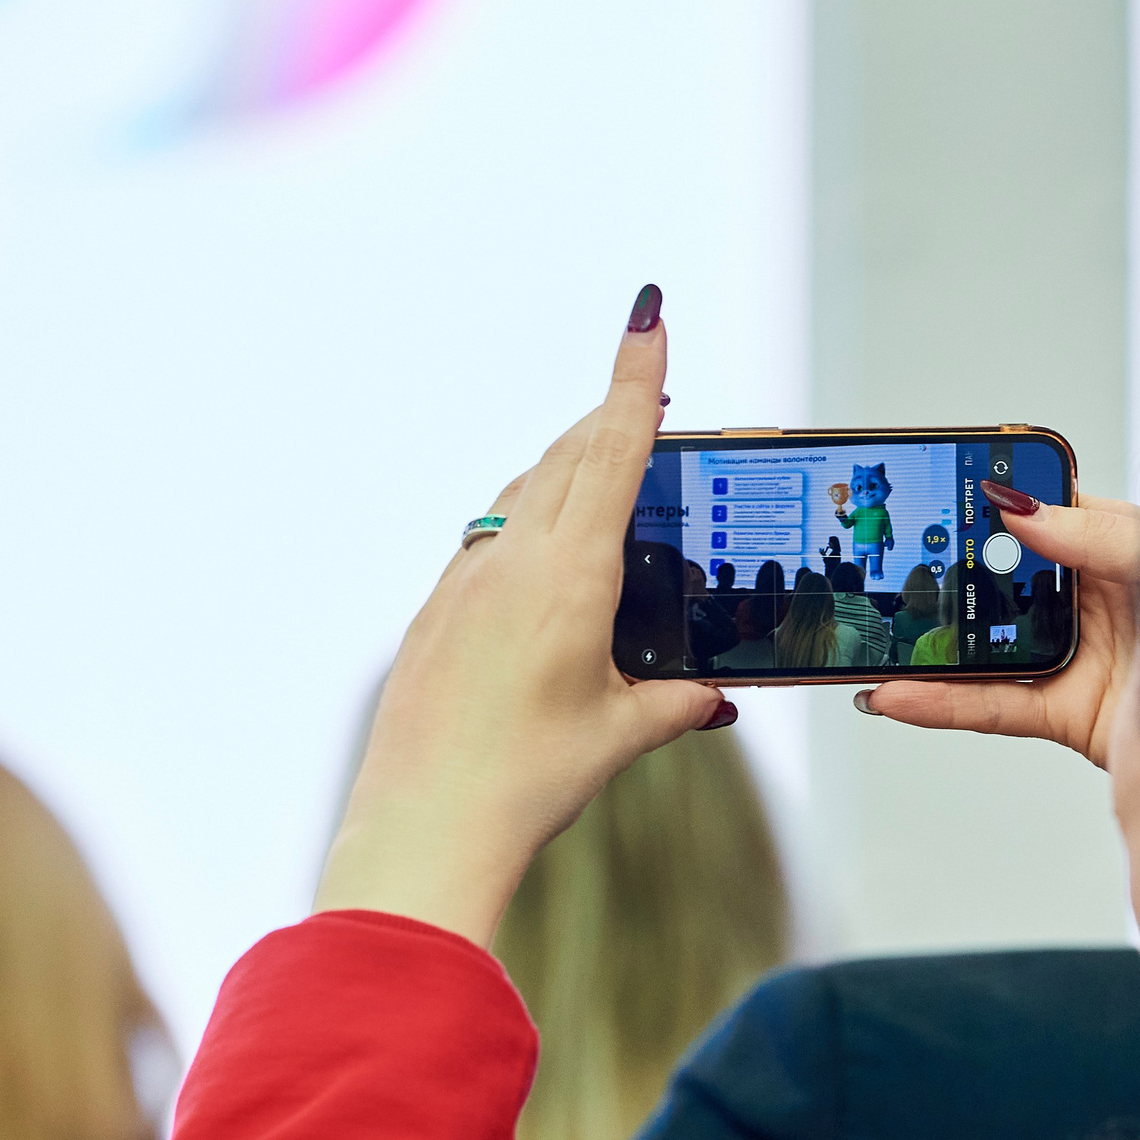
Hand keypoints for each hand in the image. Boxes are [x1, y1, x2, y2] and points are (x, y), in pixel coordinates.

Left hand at [315, 292, 728, 945]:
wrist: (424, 824)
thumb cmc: (524, 780)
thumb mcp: (619, 735)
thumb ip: (676, 704)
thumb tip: (715, 699)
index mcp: (570, 573)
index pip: (615, 448)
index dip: (637, 377)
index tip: (648, 316)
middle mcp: (512, 559)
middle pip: (568, 455)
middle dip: (612, 415)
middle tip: (650, 388)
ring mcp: (465, 579)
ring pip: (523, 490)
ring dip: (567, 462)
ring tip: (606, 459)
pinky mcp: (437, 610)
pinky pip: (491, 536)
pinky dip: (529, 516)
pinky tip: (544, 548)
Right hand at [858, 484, 1139, 767]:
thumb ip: (1091, 532)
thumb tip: (1016, 510)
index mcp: (1120, 545)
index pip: (1045, 510)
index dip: (998, 499)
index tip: (945, 484)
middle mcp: (1094, 599)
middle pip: (1003, 577)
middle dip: (943, 572)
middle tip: (888, 561)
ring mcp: (1076, 657)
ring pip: (985, 644)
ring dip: (926, 645)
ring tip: (870, 637)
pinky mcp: (1068, 715)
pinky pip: (991, 705)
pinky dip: (940, 703)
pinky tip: (895, 695)